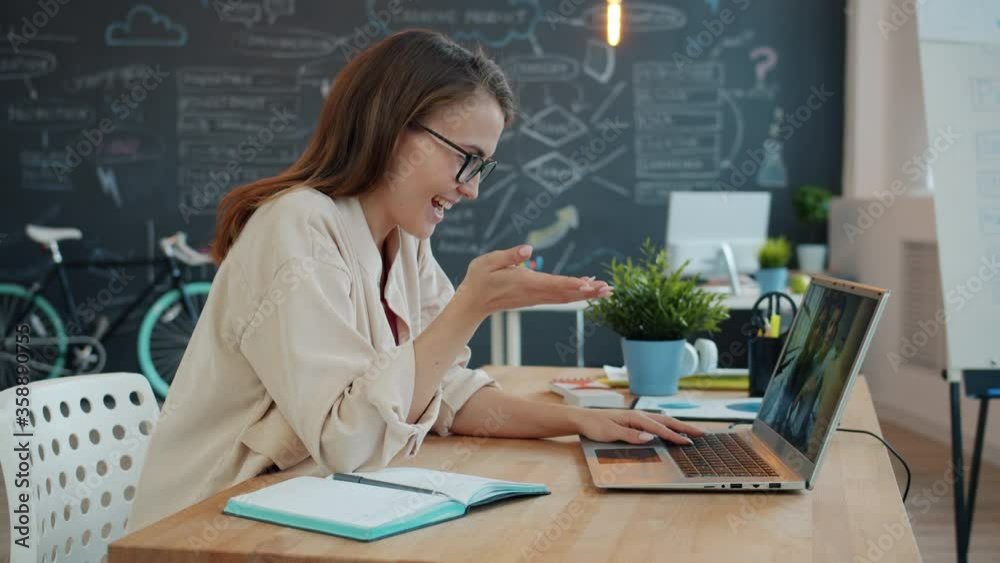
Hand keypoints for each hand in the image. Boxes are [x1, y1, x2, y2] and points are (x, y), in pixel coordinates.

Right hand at [455, 245, 611, 318]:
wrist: (473, 301)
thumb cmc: (480, 278)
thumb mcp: (489, 261)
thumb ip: (510, 256)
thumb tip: (528, 249)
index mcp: (526, 282)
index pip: (554, 283)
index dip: (573, 284)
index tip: (590, 285)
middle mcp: (535, 292)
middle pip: (566, 293)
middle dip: (589, 292)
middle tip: (609, 289)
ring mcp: (536, 297)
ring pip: (566, 296)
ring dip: (586, 294)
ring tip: (605, 290)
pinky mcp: (536, 297)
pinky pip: (560, 296)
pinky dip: (575, 293)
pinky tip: (586, 289)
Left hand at [571, 408, 704, 444]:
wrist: (582, 419)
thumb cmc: (595, 425)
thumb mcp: (611, 433)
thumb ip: (631, 435)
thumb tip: (650, 436)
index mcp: (635, 417)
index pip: (659, 428)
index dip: (674, 436)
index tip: (688, 442)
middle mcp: (638, 415)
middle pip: (666, 421)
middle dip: (684, 427)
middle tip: (701, 433)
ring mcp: (636, 417)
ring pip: (662, 420)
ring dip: (677, 425)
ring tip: (691, 431)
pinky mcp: (633, 420)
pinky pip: (655, 422)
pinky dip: (667, 426)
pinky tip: (670, 430)